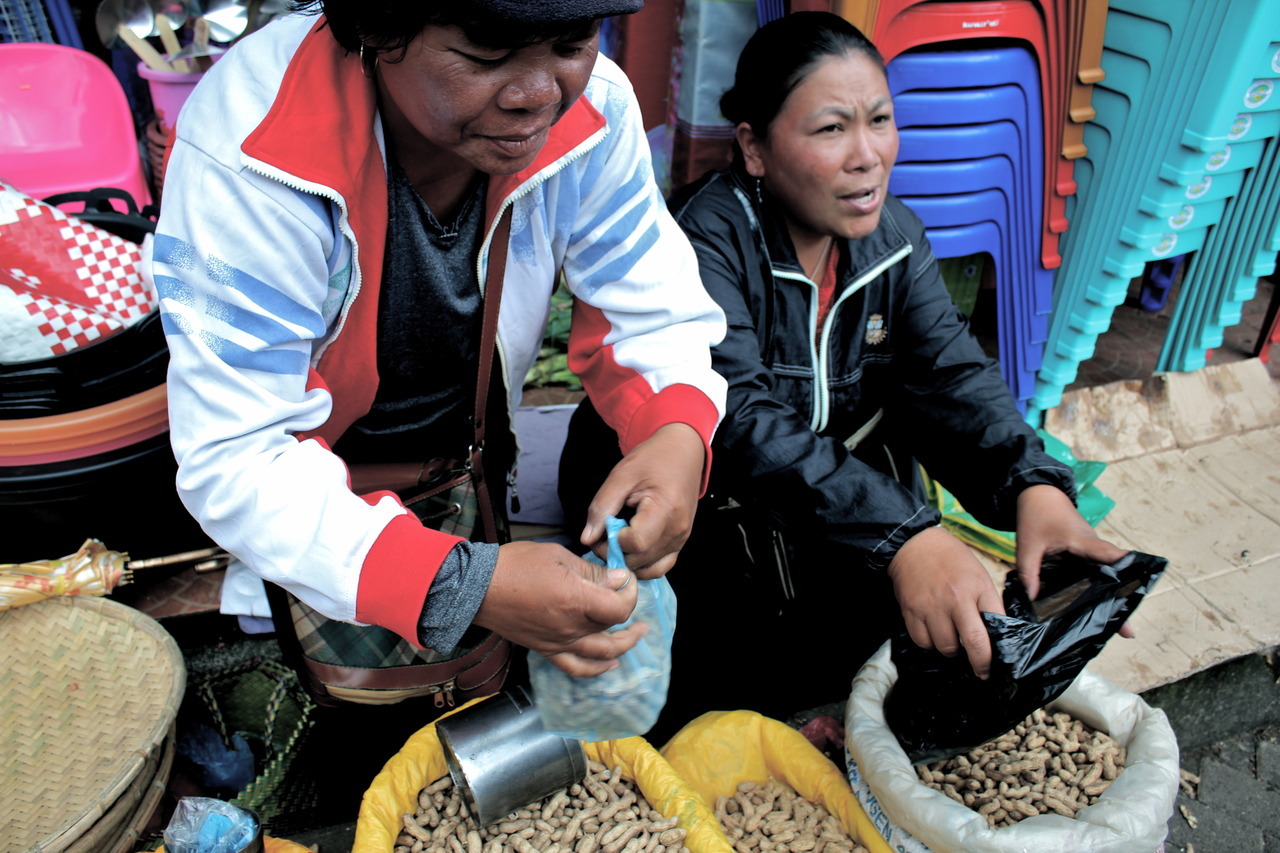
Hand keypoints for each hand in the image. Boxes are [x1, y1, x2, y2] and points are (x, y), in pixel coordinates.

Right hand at [473, 540, 646, 676]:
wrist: (477, 588)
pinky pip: (576, 667)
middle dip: (628, 612)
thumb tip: (618, 579)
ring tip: (636, 635)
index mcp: (576, 600)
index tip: (626, 580)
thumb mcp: (558, 555)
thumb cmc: (515, 565)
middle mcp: (570, 626)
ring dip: (623, 645)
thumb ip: (591, 571)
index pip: (620, 608)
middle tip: (634, 601)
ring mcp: (558, 641)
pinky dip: (595, 669)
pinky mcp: (546, 649)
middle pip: (612, 626)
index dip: (630, 595)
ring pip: (601, 653)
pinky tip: (609, 665)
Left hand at [578, 422, 704, 578]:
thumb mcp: (621, 475)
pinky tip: (629, 548)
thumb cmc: (654, 458)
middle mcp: (678, 528)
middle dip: (616, 553)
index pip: (636, 544)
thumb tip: (587, 538)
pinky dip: (642, 563)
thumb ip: (602, 507)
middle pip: (641, 560)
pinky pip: (660, 566)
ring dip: (627, 560)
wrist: (683, 451)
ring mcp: (682, 537)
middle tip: (604, 535)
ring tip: (616, 540)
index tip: (602, 530)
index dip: (613, 543)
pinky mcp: (680, 542)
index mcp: (666, 507)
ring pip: (649, 568)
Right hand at [888, 526, 1005, 678]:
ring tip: (951, 637)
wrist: (915, 544)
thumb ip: (987, 602)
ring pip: (946, 647)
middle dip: (981, 664)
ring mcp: (931, 606)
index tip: (997, 661)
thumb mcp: (978, 574)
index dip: (999, 649)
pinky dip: (929, 642)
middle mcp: (955, 598)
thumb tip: (994, 633)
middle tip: (981, 670)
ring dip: (951, 649)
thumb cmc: (951, 560)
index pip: (996, 625)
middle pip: (974, 643)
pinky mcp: (911, 610)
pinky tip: (933, 631)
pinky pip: (922, 641)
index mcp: (977, 587)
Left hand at [1014, 485, 1133, 636]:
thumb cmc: (1036, 515)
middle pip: (1114, 575)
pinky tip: (1095, 611)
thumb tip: (1031, 600)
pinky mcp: (1085, 556)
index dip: (1127, 573)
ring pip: (1106, 577)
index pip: (1112, 557)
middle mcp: (1094, 548)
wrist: (1039, 495)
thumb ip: (1028, 572)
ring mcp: (1091, 553)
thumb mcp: (1027, 545)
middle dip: (1121, 600)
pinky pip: (1095, 574)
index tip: (1138, 593)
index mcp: (1085, 541)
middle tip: (1127, 630)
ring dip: (1111, 598)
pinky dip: (1097, 590)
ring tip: (1117, 629)